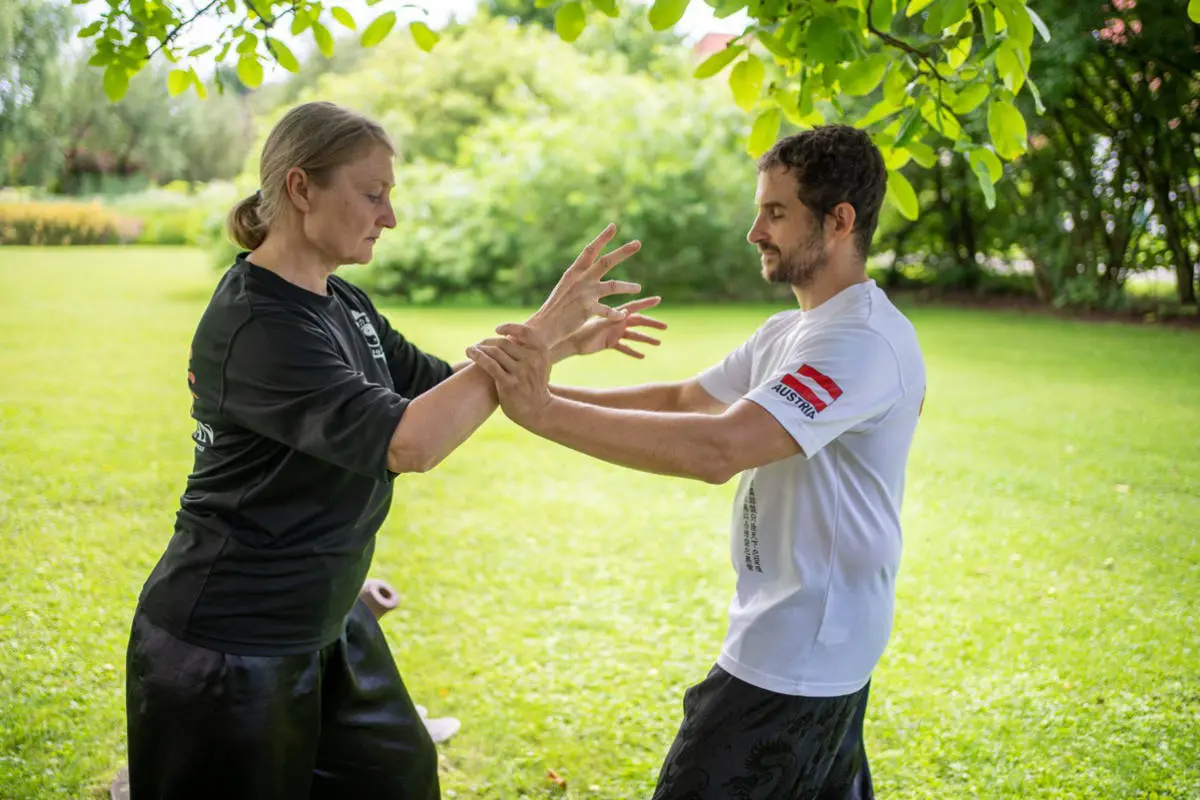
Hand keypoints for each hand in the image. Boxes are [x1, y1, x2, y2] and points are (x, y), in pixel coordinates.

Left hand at [465, 324, 552, 424]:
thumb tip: (505, 335)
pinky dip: (477, 356)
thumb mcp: (538, 365)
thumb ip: (527, 350)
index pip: (525, 332)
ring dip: (479, 348)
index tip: (497, 330)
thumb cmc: (534, 385)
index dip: (509, 327)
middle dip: (488, 342)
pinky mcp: (509, 384)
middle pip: (504, 342)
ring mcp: (521, 372)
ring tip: (471, 349)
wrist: (538, 410)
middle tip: (479, 344)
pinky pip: (489, 364)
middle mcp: (532, 360)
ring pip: (495, 352)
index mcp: (541, 352)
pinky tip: (470, 352)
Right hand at [527, 224, 642, 345]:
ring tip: (638, 288)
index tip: (613, 226)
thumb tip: (589, 267)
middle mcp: (580, 280)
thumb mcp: (566, 286)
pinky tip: (624, 315)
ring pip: (613, 286)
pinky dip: (617, 314)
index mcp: (574, 272)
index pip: (589, 250)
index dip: (602, 238)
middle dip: (623, 252)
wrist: (545, 326)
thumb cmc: (556, 307)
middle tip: (637, 243)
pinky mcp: (588, 310)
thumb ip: (579, 277)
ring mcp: (585, 294)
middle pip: (605, 262)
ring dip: (628, 286)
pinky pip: (608, 311)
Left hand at [562, 296, 666, 360]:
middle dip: (651, 324)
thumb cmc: (580, 328)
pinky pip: (623, 348)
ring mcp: (613, 333)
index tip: (658, 299)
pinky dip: (632, 352)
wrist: (568, 339)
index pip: (634, 307)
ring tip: (658, 343)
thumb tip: (626, 312)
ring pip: (633, 336)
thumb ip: (612, 318)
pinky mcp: (609, 343)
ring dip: (645, 339)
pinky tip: (642, 356)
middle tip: (666, 327)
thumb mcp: (598, 322)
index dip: (646, 303)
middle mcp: (616, 322)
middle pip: (638, 322)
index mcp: (614, 315)